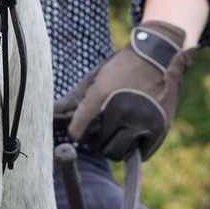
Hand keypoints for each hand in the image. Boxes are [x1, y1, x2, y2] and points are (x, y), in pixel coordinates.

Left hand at [53, 21, 194, 160]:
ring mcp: (143, 121)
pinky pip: (140, 155)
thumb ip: (73, 101)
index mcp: (101, 97)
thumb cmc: (122, 67)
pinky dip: (135, 149)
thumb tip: (49, 116)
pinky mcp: (160, 128)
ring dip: (114, 146)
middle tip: (103, 129)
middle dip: (97, 141)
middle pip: (98, 147)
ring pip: (118, 153)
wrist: (159, 53)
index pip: (77, 133)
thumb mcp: (95, 79)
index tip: (81, 128)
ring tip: (118, 132)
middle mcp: (122, 111)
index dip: (77, 132)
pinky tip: (133, 135)